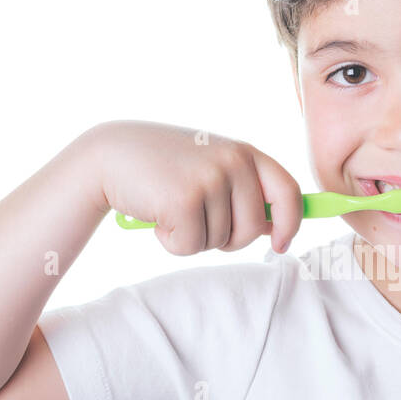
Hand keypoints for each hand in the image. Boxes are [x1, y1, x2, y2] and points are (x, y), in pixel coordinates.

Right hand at [91, 120, 302, 255]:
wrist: (110, 156)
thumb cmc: (163, 168)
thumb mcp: (210, 168)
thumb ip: (243, 190)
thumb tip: (273, 228)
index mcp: (245, 152)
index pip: (287, 191)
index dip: (290, 223)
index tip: (280, 244)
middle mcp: (233, 161)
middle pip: (251, 230)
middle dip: (226, 239)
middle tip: (196, 219)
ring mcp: (210, 179)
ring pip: (219, 241)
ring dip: (192, 237)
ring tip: (170, 208)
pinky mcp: (185, 200)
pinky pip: (191, 246)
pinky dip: (172, 242)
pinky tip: (157, 216)